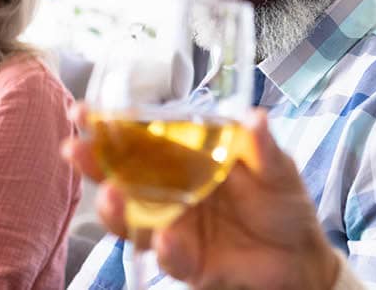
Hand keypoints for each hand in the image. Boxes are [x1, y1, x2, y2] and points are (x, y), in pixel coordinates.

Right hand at [62, 105, 340, 288]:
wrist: (300, 255)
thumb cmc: (281, 202)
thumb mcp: (276, 167)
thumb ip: (261, 146)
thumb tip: (255, 116)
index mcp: (183, 159)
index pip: (138, 139)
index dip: (108, 125)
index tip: (82, 112)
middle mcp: (169, 193)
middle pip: (120, 177)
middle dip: (93, 164)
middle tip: (75, 150)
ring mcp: (173, 227)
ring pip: (131, 220)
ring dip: (117, 209)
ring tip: (113, 195)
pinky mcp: (187, 261)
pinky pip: (169, 256)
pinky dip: (166, 247)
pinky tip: (168, 237)